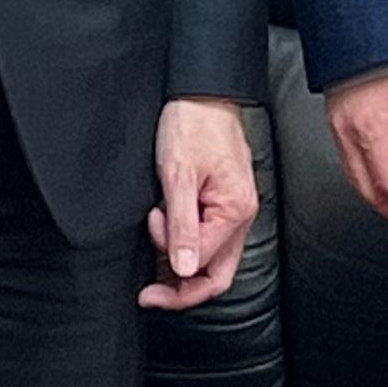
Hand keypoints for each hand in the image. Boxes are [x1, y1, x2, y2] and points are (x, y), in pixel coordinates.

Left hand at [142, 98, 260, 310]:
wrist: (202, 92)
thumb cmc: (193, 124)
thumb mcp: (178, 175)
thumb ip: (182, 225)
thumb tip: (184, 269)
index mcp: (235, 211)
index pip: (205, 266)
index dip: (172, 267)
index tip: (146, 267)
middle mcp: (241, 216)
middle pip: (217, 275)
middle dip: (182, 290)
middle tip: (150, 294)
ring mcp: (233, 211)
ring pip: (212, 260)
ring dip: (182, 268)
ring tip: (153, 263)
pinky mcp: (222, 203)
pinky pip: (209, 240)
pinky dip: (187, 249)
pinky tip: (166, 245)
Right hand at [323, 58, 387, 234]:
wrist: (353, 17)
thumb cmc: (385, 43)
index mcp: (369, 128)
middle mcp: (348, 132)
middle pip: (368, 189)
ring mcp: (338, 126)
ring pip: (355, 178)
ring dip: (378, 199)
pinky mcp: (337, 116)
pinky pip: (348, 161)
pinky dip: (366, 179)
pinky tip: (379, 176)